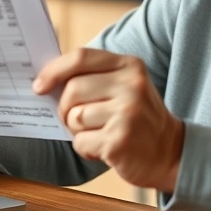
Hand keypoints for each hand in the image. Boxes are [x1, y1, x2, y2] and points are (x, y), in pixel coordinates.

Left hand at [32, 48, 183, 192]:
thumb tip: (45, 80)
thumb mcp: (125, 87)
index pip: (81, 58)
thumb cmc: (137, 119)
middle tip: (76, 120)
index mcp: (129, 66)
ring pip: (74, 117)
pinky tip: (104, 148)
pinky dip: (86, 149)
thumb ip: (93, 77)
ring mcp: (127, 113)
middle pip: (72, 90)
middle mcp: (131, 86)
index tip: (39, 86)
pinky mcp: (120, 141)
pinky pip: (81, 142)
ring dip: (77, 131)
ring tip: (98, 133)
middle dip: (65, 109)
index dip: (54, 71)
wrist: (171, 153)